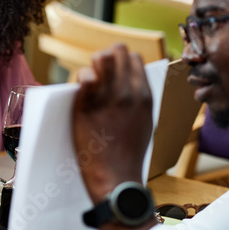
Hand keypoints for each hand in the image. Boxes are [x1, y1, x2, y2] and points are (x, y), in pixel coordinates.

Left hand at [71, 44, 153, 202]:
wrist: (116, 177)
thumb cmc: (128, 155)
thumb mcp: (144, 123)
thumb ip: (138, 102)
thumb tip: (130, 88)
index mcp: (146, 95)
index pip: (134, 58)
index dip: (120, 62)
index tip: (110, 73)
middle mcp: (130, 92)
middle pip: (118, 52)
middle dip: (106, 58)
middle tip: (97, 75)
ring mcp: (109, 97)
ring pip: (102, 58)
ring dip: (93, 64)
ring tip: (89, 80)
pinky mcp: (88, 106)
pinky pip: (85, 76)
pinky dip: (82, 76)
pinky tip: (83, 85)